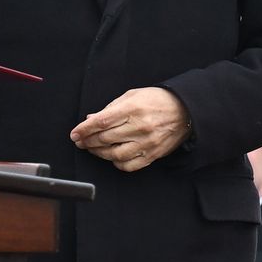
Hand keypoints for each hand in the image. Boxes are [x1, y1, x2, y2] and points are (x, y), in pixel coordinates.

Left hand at [70, 87, 191, 171]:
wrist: (186, 110)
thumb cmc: (158, 100)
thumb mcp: (133, 96)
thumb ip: (111, 108)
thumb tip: (91, 119)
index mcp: (133, 109)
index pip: (101, 122)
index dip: (84, 129)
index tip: (75, 134)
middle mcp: (139, 127)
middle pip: (105, 139)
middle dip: (88, 141)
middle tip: (80, 141)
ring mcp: (146, 143)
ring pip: (114, 155)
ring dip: (99, 153)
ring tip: (93, 148)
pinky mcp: (152, 154)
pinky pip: (129, 165)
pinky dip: (116, 163)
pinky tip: (112, 157)